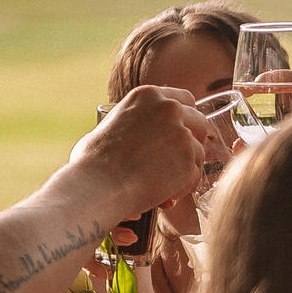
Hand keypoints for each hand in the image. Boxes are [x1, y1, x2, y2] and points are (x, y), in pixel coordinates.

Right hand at [75, 86, 222, 214]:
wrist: (98, 185)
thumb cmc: (92, 162)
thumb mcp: (108, 125)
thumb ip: (131, 122)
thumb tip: (136, 131)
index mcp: (148, 96)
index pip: (184, 100)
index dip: (185, 119)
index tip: (181, 133)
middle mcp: (169, 109)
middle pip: (199, 121)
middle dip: (192, 141)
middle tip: (179, 160)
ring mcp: (181, 135)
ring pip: (199, 151)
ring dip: (187, 168)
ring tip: (166, 185)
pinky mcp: (188, 161)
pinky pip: (195, 175)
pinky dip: (184, 188)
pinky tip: (166, 196)